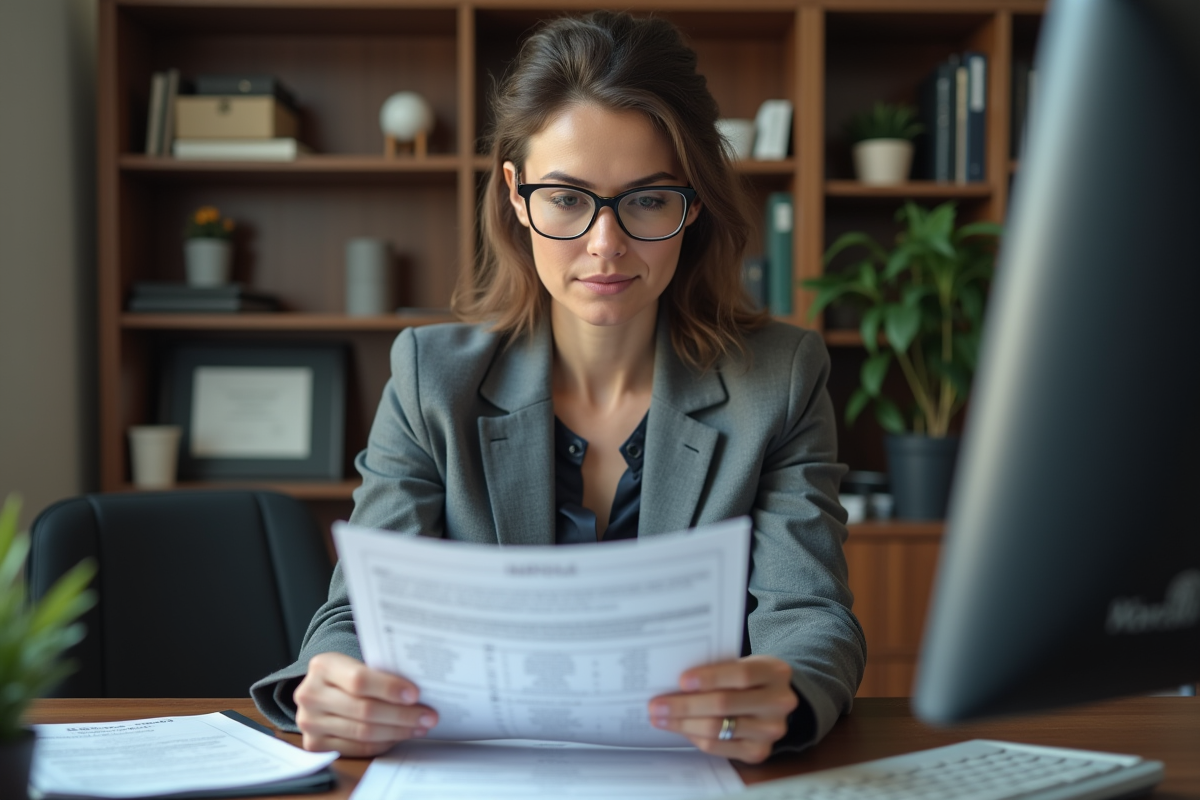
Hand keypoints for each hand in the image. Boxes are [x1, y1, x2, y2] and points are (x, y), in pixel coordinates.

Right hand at [293, 651, 437, 755]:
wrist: (318, 691)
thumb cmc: (346, 675)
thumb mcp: (355, 663)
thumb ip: (379, 672)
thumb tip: (418, 690)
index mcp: (323, 666)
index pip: (360, 680)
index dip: (389, 688)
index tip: (416, 694)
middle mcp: (310, 694)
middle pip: (364, 710)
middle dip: (402, 715)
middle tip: (429, 716)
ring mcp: (310, 722)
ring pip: (363, 732)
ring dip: (397, 731)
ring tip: (419, 726)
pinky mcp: (314, 744)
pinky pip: (357, 747)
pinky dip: (383, 743)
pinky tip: (400, 735)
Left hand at [647, 655, 797, 763]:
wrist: (772, 700)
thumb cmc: (748, 678)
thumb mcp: (742, 663)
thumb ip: (718, 668)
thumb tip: (672, 680)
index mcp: (775, 672)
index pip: (741, 675)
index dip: (710, 677)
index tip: (681, 680)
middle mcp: (779, 702)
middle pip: (725, 704)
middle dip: (685, 705)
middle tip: (657, 705)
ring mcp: (771, 730)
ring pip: (718, 728)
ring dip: (683, 724)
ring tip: (661, 718)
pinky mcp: (758, 751)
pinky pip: (719, 747)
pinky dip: (695, 737)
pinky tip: (680, 728)